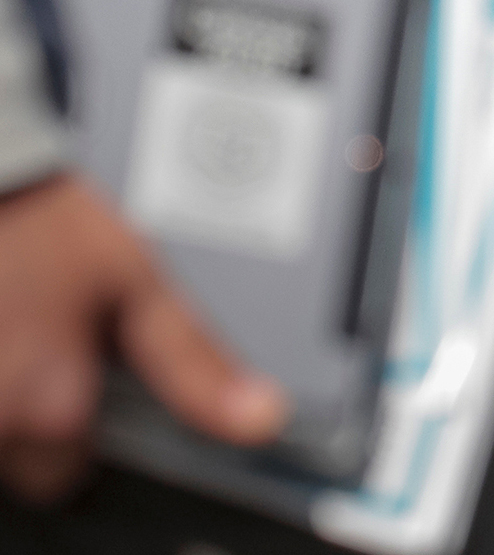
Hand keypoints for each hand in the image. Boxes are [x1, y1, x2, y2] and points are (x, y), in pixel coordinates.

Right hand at [0, 174, 285, 505]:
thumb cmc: (45, 225)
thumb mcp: (140, 284)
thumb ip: (193, 362)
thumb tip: (258, 417)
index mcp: (47, 405)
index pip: (67, 476)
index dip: (85, 434)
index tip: (92, 393)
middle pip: (19, 457)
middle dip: (37, 415)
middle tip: (55, 346)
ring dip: (5, 396)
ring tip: (19, 328)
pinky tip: (1, 324)